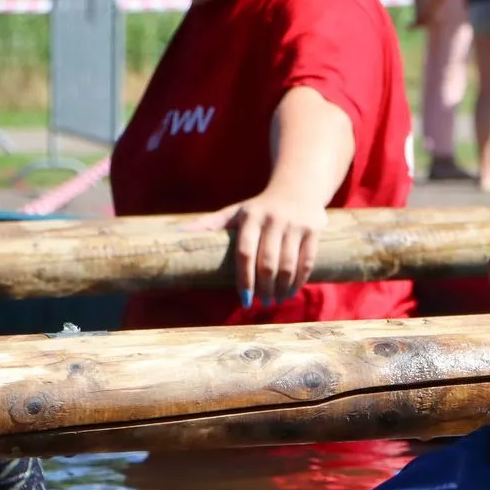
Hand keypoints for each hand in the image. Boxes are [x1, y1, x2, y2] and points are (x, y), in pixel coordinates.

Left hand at [187, 190, 326, 307]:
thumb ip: (210, 224)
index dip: (245, 279)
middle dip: (264, 287)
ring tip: (276, 300)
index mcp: (251, 216)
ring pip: (289, 264)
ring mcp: (296, 224)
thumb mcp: (235, 212)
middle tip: (261, 303)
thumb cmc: (260, 207)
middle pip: (268, 262)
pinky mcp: (314, 229)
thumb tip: (175, 234)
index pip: (245, 253)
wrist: (298, 187)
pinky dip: (299, 280)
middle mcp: (274, 219)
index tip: (245, 299)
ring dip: (282, 287)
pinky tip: (291, 291)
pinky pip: (307, 261)